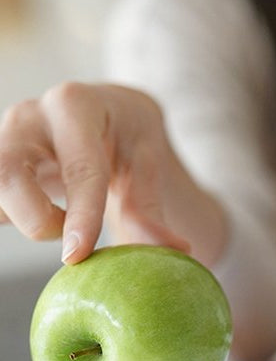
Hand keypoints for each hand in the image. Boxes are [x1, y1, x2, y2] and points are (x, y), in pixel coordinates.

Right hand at [0, 82, 196, 263]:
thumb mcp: (146, 158)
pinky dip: (13, 215)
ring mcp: (2, 135)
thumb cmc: (125, 132)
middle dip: (37, 219)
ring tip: (59, 216)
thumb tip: (173, 250)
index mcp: (76, 106)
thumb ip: (148, 205)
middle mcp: (28, 116)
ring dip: (22, 218)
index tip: (78, 255)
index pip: (80, 167)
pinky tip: (40, 206)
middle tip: (73, 239)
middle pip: (7, 174)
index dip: (81, 214)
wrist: (102, 110)